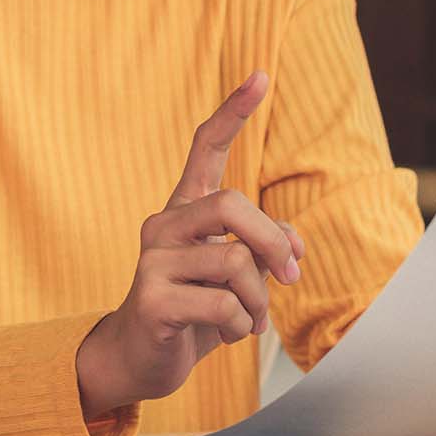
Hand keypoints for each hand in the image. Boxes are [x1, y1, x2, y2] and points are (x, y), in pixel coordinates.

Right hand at [76, 72, 303, 418]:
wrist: (141, 359)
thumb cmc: (193, 309)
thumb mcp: (238, 275)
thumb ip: (265, 249)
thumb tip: (293, 250)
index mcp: (185, 209)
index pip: (206, 147)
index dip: (233, 112)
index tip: (261, 76)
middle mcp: (164, 225)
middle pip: (231, 204)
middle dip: (272, 242)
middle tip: (289, 276)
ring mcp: (153, 261)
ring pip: (235, 262)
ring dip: (259, 300)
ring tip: (250, 320)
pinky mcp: (152, 300)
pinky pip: (223, 305)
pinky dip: (239, 326)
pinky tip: (224, 335)